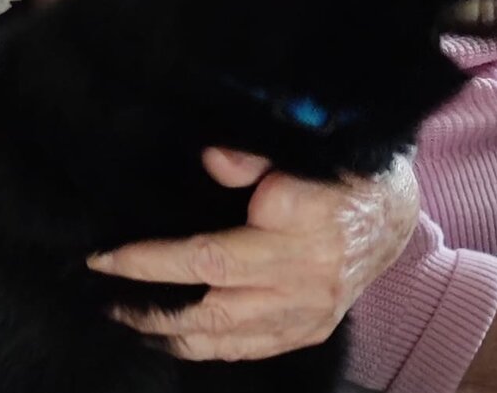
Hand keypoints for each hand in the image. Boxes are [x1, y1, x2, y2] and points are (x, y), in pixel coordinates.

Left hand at [88, 148, 418, 361]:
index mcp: (296, 225)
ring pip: (225, 335)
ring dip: (170, 331)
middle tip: (104, 295)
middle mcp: (302, 276)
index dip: (152, 260)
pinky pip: (249, 348)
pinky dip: (207, 347)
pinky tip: (174, 338)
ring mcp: (307, 311)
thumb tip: (210, 158)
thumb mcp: (300, 148)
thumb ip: (251, 157)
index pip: (207, 254)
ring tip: (127, 318)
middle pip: (210, 303)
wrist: (392, 215)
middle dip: (149, 305)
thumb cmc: (339, 173)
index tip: (106, 257)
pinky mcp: (311, 330)